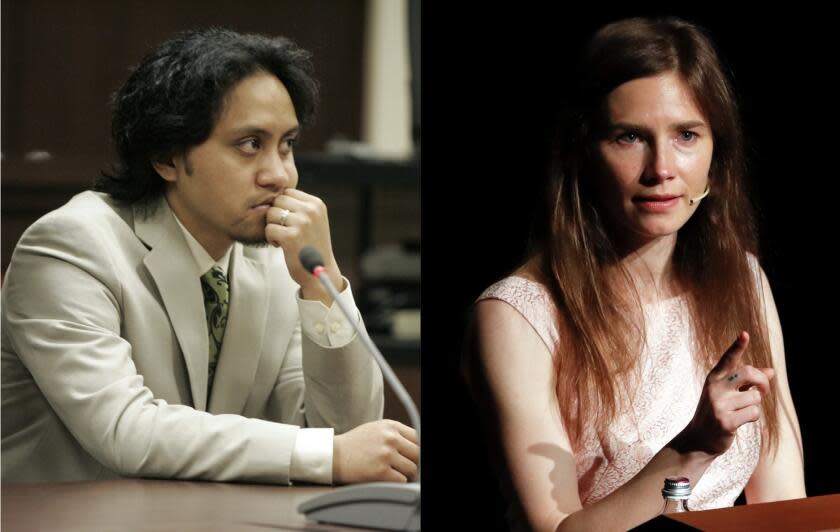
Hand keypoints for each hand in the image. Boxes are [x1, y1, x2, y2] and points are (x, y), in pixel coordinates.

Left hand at [265, 189, 343, 302]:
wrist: (321, 272)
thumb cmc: (312, 246)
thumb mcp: (313, 220)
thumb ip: (299, 206)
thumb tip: (273, 193)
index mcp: (317, 204)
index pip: (288, 192)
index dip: (283, 207)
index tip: (291, 222)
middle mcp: (311, 210)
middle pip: (278, 200)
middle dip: (277, 215)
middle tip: (285, 230)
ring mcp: (302, 223)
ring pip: (271, 213)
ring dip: (273, 226)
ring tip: (283, 238)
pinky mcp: (291, 237)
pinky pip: (268, 228)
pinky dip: (271, 238)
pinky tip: (281, 246)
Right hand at [332, 420, 419, 484]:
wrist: (333, 455)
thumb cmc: (355, 444)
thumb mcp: (376, 430)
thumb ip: (396, 435)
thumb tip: (416, 448)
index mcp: (391, 426)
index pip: (418, 438)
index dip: (416, 450)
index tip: (411, 458)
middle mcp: (390, 438)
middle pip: (418, 454)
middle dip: (413, 463)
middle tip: (405, 469)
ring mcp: (386, 454)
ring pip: (412, 468)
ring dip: (406, 475)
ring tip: (395, 475)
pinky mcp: (380, 471)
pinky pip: (401, 480)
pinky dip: (397, 483)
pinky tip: (386, 479)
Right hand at [671, 331, 774, 456]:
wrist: (698, 439)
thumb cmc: (716, 412)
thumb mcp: (728, 394)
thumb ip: (748, 382)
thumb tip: (771, 371)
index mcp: (713, 379)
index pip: (728, 359)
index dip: (737, 346)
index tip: (745, 334)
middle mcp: (714, 388)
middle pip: (749, 373)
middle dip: (762, 381)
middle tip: (763, 391)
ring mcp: (719, 404)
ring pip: (755, 397)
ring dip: (754, 405)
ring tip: (741, 412)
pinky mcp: (726, 421)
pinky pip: (753, 413)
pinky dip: (752, 417)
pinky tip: (740, 421)